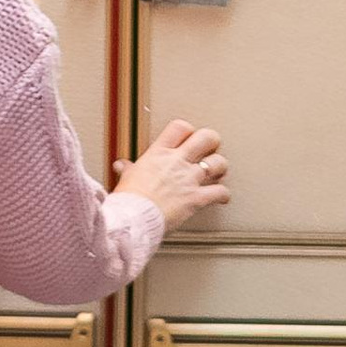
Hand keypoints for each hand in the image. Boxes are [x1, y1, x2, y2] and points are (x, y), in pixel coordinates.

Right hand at [114, 119, 230, 230]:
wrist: (133, 218)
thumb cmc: (128, 201)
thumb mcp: (126, 179)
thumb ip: (129, 170)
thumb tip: (122, 166)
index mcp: (159, 154)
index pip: (180, 128)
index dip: (188, 131)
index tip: (189, 138)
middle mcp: (177, 162)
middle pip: (206, 138)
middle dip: (212, 142)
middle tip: (210, 149)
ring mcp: (189, 179)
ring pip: (218, 163)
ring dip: (220, 167)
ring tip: (218, 172)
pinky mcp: (196, 198)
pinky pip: (219, 192)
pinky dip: (223, 195)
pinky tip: (222, 197)